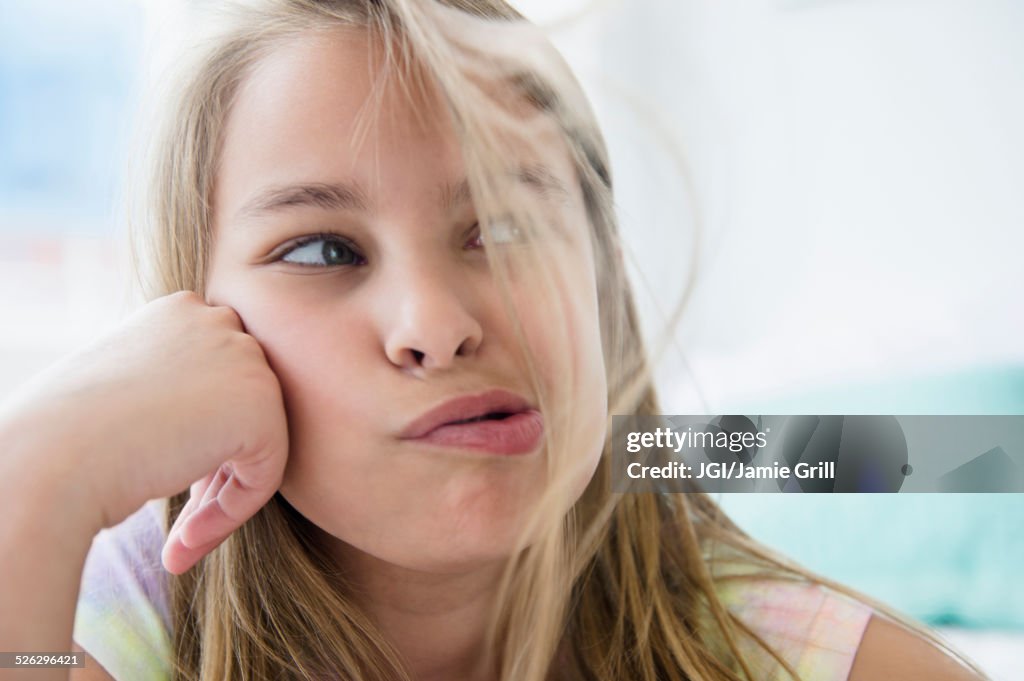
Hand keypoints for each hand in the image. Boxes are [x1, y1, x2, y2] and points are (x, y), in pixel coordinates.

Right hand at [1, 291, 288, 573]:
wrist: (49, 460)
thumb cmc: (66, 436)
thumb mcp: (123, 392)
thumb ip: (175, 393)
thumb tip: (214, 426)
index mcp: (181, 310)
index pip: (216, 382)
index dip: (195, 438)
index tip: (162, 480)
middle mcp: (219, 322)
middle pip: (242, 410)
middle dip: (215, 469)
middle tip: (180, 522)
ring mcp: (244, 359)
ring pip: (258, 443)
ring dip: (221, 498)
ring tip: (180, 541)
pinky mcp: (261, 405)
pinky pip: (264, 473)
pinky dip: (232, 513)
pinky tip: (183, 542)